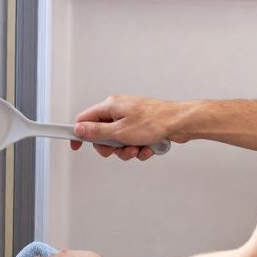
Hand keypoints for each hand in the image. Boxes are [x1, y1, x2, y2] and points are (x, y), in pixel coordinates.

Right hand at [71, 95, 185, 160]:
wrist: (180, 122)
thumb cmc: (154, 121)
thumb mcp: (119, 131)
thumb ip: (96, 132)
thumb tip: (78, 129)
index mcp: (110, 106)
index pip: (84, 119)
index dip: (79, 134)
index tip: (76, 146)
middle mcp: (119, 110)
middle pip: (102, 133)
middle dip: (110, 147)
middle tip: (117, 150)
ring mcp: (131, 118)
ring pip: (118, 141)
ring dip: (126, 150)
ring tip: (137, 149)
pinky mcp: (141, 126)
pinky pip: (132, 142)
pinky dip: (139, 148)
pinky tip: (148, 148)